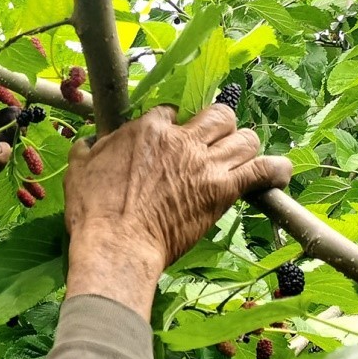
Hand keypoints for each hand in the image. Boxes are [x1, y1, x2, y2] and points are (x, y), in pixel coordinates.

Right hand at [64, 104, 291, 270]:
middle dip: (217, 126)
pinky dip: (274, 171)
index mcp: (148, 131)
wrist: (116, 245)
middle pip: (218, 115)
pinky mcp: (221, 191)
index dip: (174, 126)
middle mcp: (182, 140)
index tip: (171, 142)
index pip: (172, 112)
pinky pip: (262, 170)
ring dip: (243, 146)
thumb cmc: (93, 213)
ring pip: (244, 137)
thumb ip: (87, 152)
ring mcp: (205, 165)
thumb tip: (86, 144)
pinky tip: (279, 174)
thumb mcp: (78, 172)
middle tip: (211, 145)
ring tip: (238, 160)